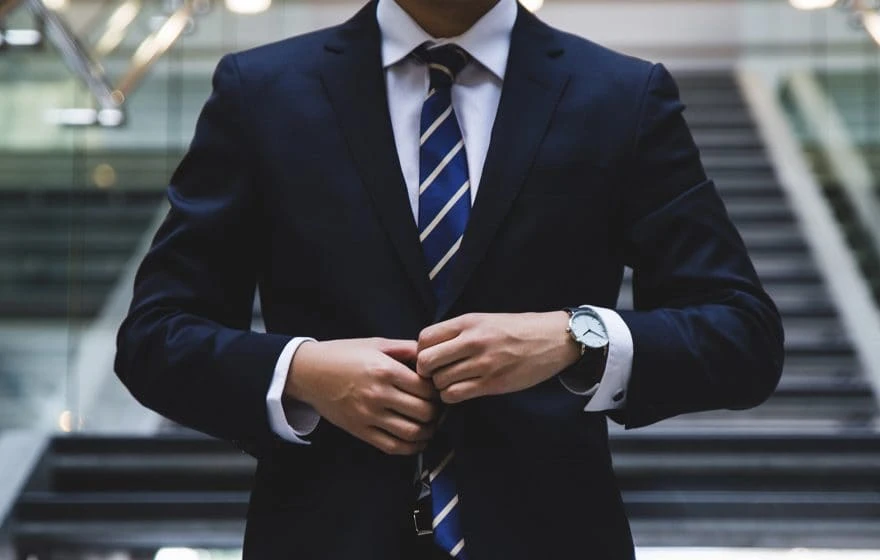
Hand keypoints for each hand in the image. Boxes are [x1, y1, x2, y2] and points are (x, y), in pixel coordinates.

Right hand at [286, 338, 439, 454]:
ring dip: (428, 431)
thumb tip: (431, 355)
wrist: (309, 372)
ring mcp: (369, 415)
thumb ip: (406, 349)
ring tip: (430, 424)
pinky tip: (417, 440)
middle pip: (424, 412)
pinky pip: (393, 446)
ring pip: (412, 433)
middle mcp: (378, 394)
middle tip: (437, 407)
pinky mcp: (360, 431)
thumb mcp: (376, 344)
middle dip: (437, 411)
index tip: (438, 389)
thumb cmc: (344, 355)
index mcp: (385, 370)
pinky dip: (411, 447)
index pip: (426, 388)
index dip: (438, 391)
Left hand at [417, 312, 579, 403]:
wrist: (552, 339)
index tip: (430, 357)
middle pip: (426, 361)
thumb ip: (457, 332)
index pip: (424, 338)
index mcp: (468, 322)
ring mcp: (483, 363)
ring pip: (439, 381)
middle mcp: (472, 341)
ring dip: (440, 386)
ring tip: (451, 382)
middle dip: (425, 371)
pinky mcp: (493, 383)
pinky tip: (461, 390)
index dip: (421, 351)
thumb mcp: (484, 320)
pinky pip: (455, 395)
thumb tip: (428, 348)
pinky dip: (452, 396)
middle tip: (435, 374)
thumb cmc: (517, 329)